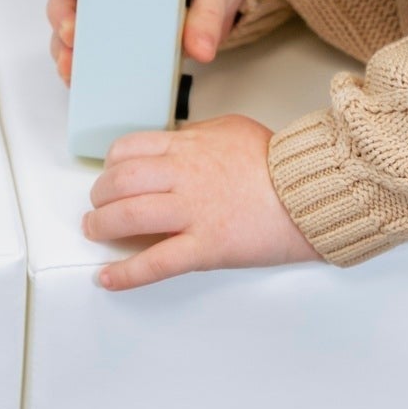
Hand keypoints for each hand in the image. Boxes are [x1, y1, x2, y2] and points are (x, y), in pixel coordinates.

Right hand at [46, 0, 246, 84]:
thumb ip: (208, 12)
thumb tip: (199, 48)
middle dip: (63, 12)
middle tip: (73, 32)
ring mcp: (101, 11)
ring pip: (67, 23)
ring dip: (63, 44)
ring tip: (70, 65)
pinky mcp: (109, 39)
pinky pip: (82, 50)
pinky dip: (76, 65)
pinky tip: (77, 79)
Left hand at [81, 114, 321, 289]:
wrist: (312, 192)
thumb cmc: (278, 162)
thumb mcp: (229, 129)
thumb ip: (196, 135)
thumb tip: (176, 142)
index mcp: (186, 147)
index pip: (128, 150)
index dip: (110, 165)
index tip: (109, 174)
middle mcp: (182, 177)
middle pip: (120, 183)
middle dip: (99, 196)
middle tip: (97, 205)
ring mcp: (192, 213)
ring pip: (128, 217)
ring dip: (102, 226)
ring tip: (94, 232)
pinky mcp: (206, 247)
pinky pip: (156, 263)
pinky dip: (126, 274)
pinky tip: (107, 279)